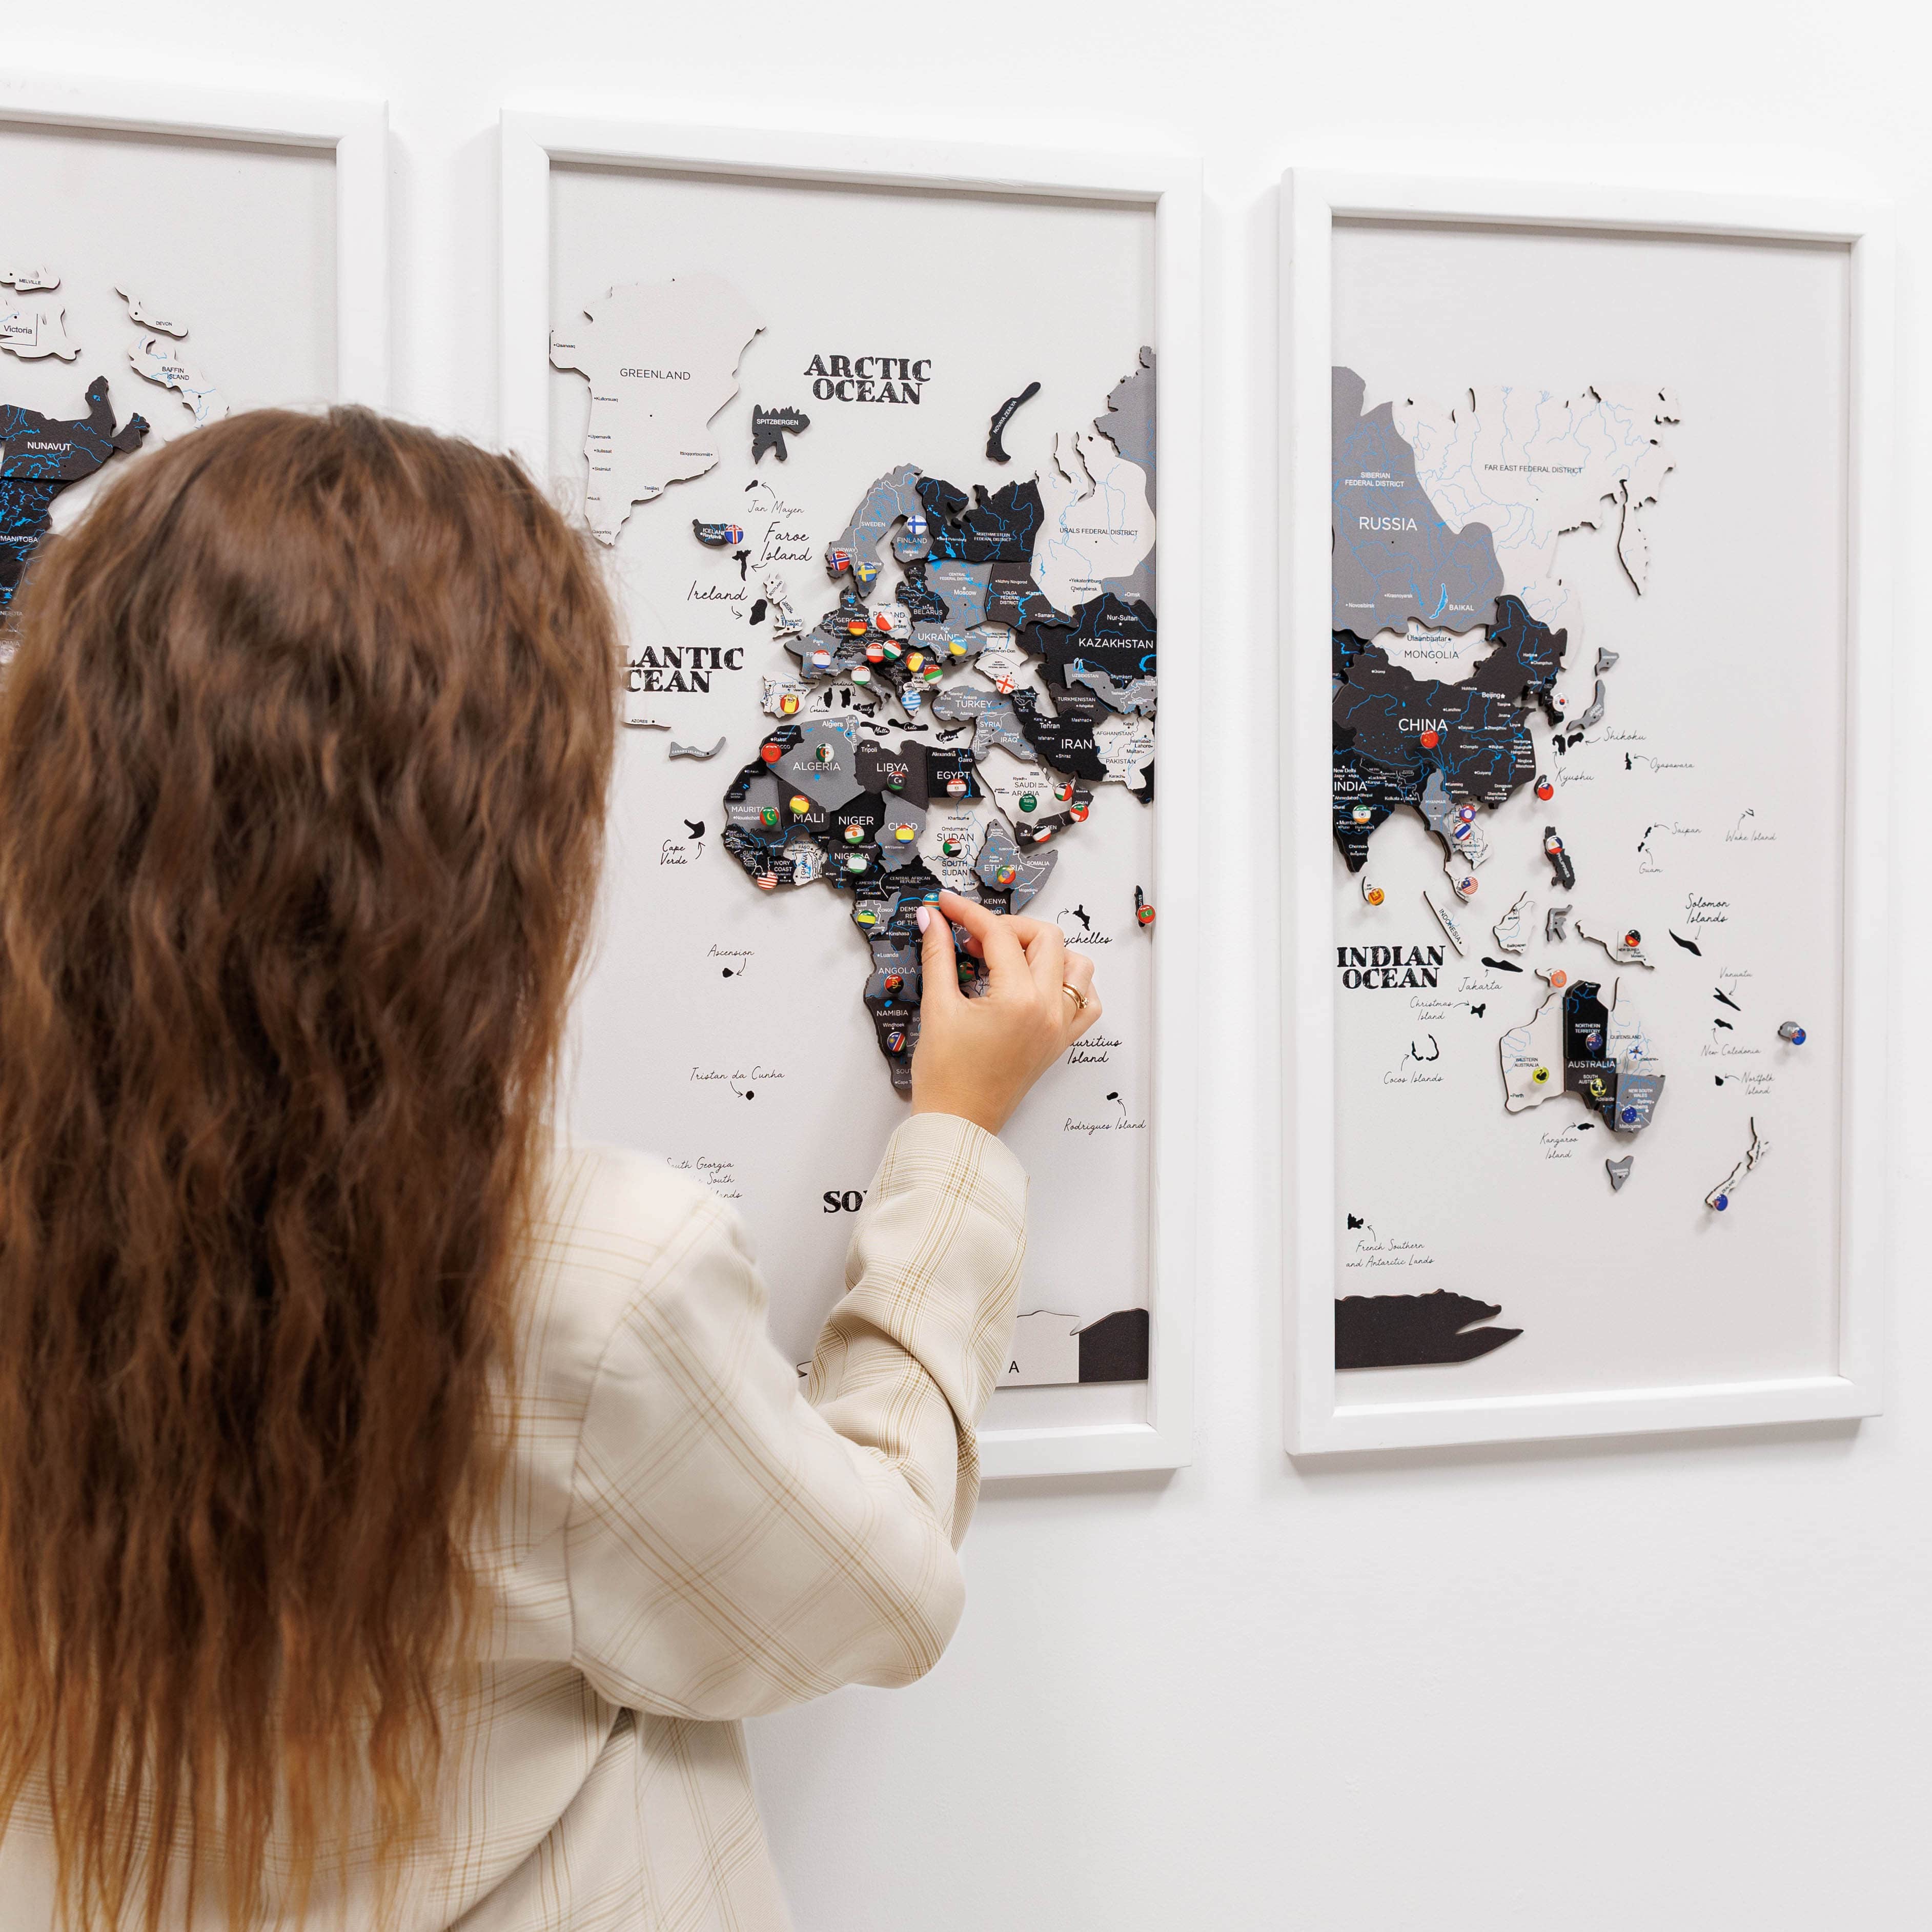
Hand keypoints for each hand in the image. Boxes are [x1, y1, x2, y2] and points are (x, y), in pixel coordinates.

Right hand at [910, 890, 1100, 1135]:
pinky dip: (1069, 984)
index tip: (947, 906)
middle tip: (972, 938)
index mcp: (1019, 1000)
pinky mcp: (1061, 1042)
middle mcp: (1049, 1011)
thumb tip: (932, 919)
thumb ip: (938, 955)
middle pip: (1046, 939)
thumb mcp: (938, 1007)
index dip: (968, 913)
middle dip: (1008, 928)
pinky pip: (1085, 1001)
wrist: (958, 1123)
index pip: (999, 935)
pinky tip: (1038, 983)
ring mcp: (1060, 1027)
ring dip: (1044, 951)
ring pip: (1075, 965)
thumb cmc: (947, 1078)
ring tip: (1006, 959)